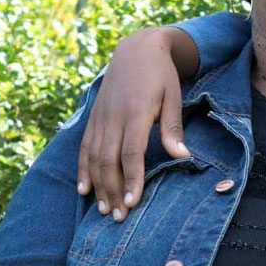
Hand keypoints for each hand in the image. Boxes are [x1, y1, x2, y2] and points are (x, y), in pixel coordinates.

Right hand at [76, 27, 190, 221]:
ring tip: (104, 210)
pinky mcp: (93, 117)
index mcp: (136, 111)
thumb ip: (172, 128)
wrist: (136, 48)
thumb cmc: (160, 75)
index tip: (132, 202)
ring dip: (98, 185)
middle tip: (119, 217)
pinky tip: (84, 189)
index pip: (131, 152)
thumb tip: (183, 157)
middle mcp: (113, 116)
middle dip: (113, 190)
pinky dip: (82, 169)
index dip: (131, 178)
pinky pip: (84, 147)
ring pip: (94, 156)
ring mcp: (100, 116)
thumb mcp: (173, 96)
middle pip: (109, 160)